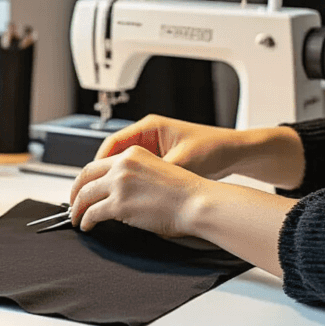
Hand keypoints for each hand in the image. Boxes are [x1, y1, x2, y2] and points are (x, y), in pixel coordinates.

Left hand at [70, 144, 203, 238]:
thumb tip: (118, 192)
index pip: (98, 164)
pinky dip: (85, 220)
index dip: (85, 178)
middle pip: (85, 177)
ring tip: (76, 219)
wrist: (197, 202)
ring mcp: (119, 184)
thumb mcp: (156, 171)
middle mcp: (123, 165)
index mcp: (132, 154)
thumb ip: (134, 176)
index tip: (82, 188)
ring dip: (77, 209)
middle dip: (75, 193)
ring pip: (84, 196)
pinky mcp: (119, 204)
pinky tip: (87, 226)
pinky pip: (92, 213)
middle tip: (72, 205)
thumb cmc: (185, 192)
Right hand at [94, 114, 304, 189]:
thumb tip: (136, 188)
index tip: (89, 181)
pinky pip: (135, 172)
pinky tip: (125, 198)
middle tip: (89, 193)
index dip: (98, 164)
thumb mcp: (183, 161)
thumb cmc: (213, 149)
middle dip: (100, 174)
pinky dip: (128, 184)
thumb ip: (159, 172)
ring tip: (103, 198)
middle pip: (112, 154)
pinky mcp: (160, 160)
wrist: (235, 152)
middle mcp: (148, 135)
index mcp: (150, 127)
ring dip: (113, 180)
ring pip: (122, 164)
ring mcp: (153, 147)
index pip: (112, 143)